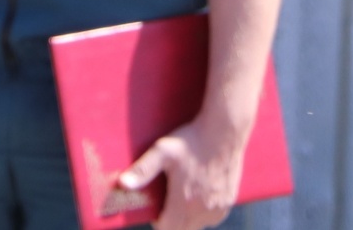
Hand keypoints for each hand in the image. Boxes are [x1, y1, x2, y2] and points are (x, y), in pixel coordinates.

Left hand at [119, 118, 246, 229]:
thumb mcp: (161, 152)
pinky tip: (198, 195)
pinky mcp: (229, 201)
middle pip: (183, 229)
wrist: (224, 132)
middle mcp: (203, 210)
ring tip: (181, 196)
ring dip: (188, 218)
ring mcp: (218, 207)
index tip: (154, 210)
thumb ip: (142, 170)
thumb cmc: (191, 141)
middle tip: (167, 201)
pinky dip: (204, 212)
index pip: (167, 229)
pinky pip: (213, 217)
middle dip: (172, 221)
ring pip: (199, 224)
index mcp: (184, 203)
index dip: (157, 222)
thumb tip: (122, 184)